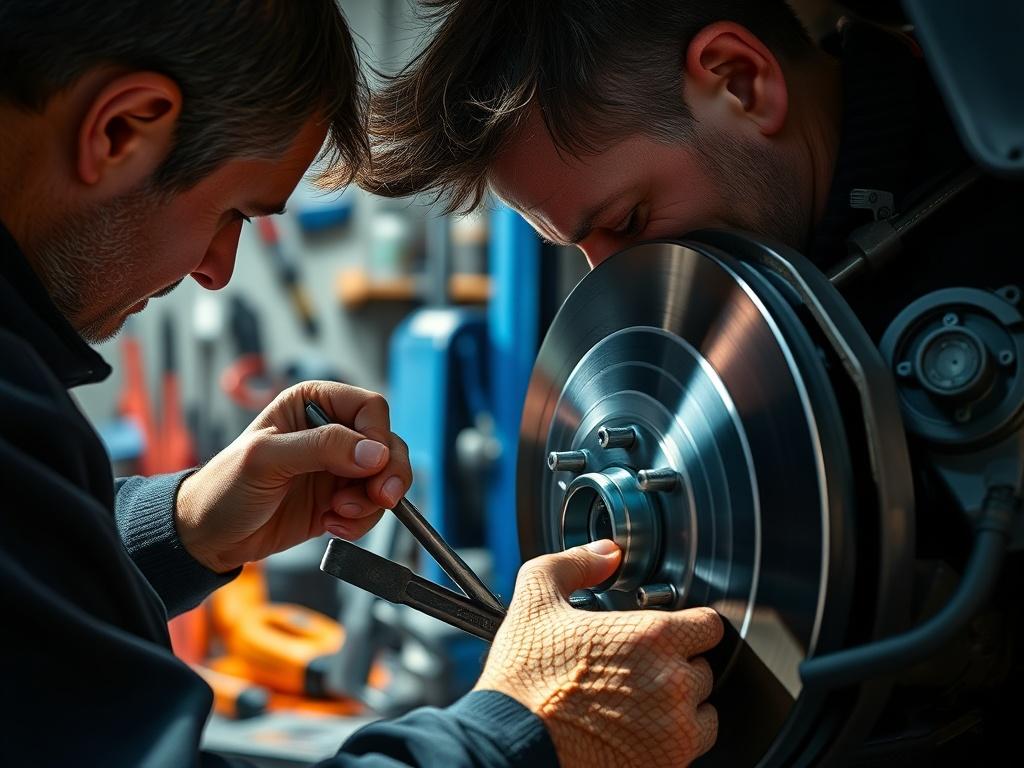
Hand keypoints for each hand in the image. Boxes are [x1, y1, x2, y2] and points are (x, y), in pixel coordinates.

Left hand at [175, 381, 410, 572]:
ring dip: (372, 502)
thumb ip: (321, 448)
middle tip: (379, 499)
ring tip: (339, 516)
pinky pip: (372, 506)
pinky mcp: (340, 498)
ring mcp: (338, 466)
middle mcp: (331, 430)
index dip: (377, 437)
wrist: (209, 537)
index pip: (369, 408)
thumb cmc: (224, 487)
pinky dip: (362, 520)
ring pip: (386, 477)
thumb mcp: (267, 460)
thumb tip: (374, 453)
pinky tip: (332, 526)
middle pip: (387, 443)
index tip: (372, 467)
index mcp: (312, 403)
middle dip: (387, 474)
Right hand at [474, 540, 722, 767]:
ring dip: (680, 704)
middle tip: (637, 669)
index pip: (709, 624)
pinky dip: (674, 739)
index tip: (669, 632)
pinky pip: (693, 747)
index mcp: (651, 637)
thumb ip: (577, 564)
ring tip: (640, 701)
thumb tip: (607, 553)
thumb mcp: (536, 599)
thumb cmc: (523, 679)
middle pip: (703, 667)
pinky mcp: (668, 765)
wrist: (512, 744)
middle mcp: (672, 683)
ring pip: (703, 710)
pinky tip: (640, 729)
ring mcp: (674, 730)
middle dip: (676, 665)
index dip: (688, 624)